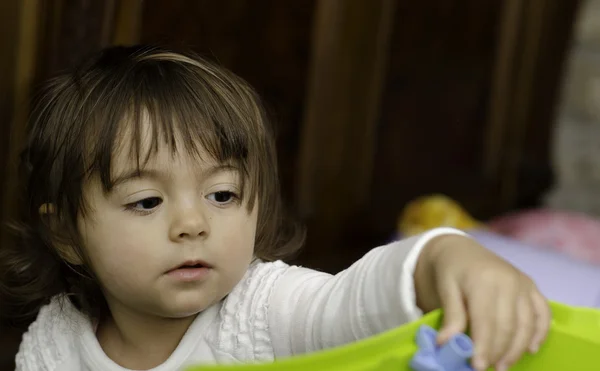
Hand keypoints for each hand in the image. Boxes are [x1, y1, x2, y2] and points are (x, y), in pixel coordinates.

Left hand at [414, 234, 550, 370]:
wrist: (460, 250)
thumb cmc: (450, 272)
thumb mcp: (444, 289)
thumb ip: (450, 317)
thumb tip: (446, 344)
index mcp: (482, 281)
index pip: (486, 322)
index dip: (484, 347)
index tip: (477, 366)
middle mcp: (508, 281)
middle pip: (508, 326)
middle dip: (499, 352)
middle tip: (488, 369)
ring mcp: (523, 283)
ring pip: (527, 324)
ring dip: (517, 349)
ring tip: (503, 366)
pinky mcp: (531, 286)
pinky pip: (543, 313)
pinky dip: (540, 333)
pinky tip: (530, 349)